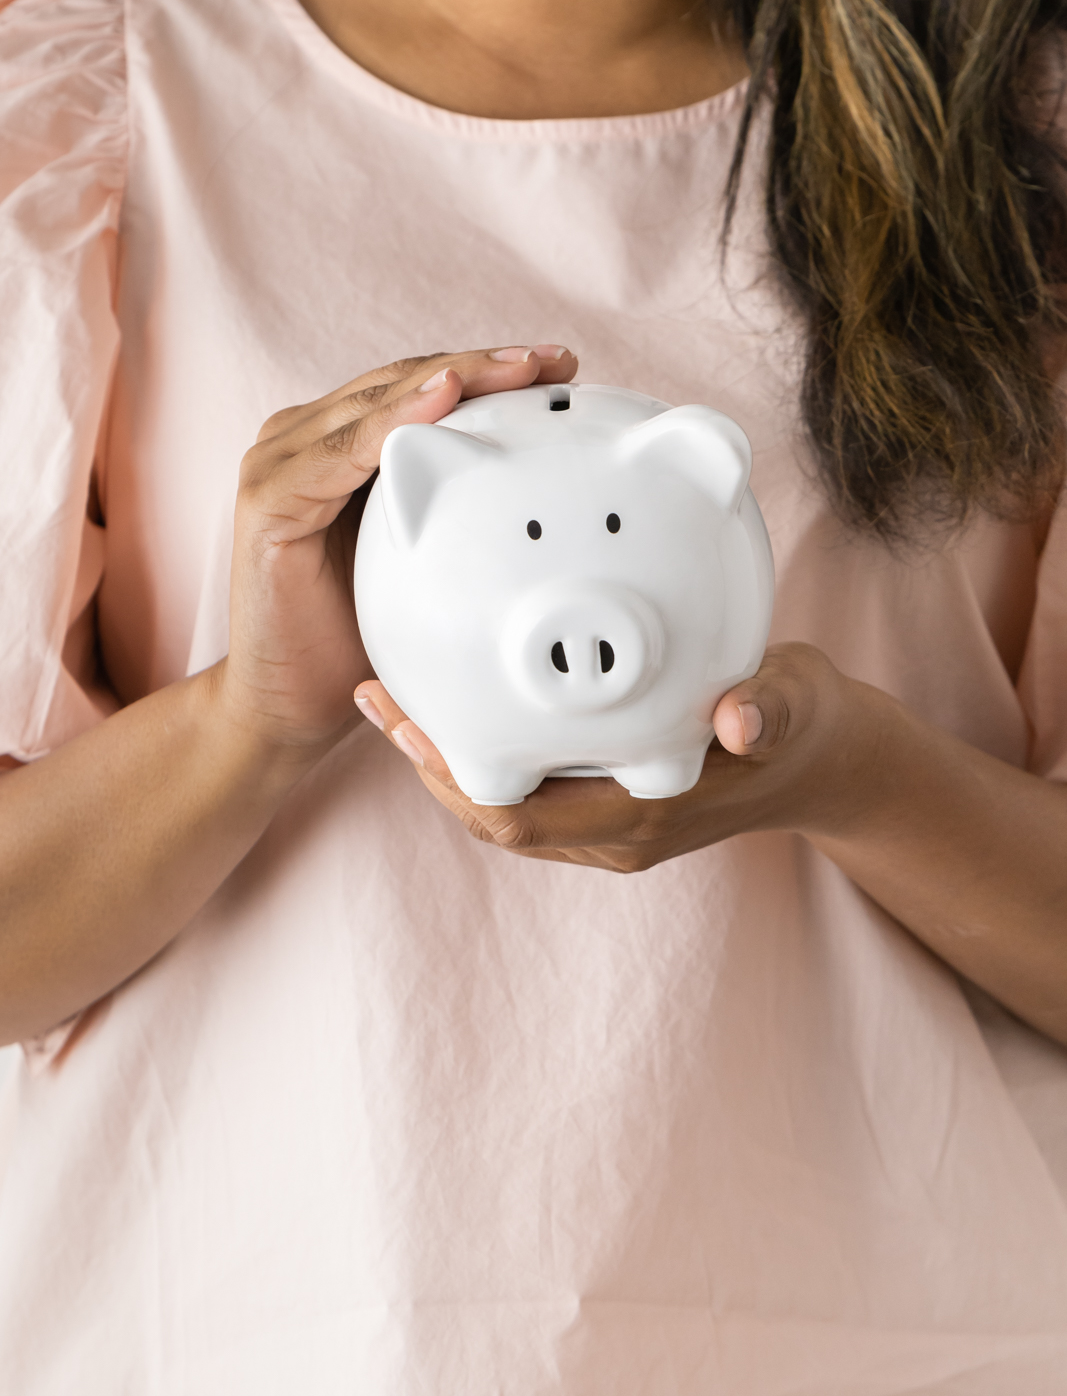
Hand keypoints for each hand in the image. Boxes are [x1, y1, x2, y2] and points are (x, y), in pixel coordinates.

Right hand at [216, 343, 577, 753]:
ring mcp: (281, 461)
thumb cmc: (359, 637)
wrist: (292, 704)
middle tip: (556, 361)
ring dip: (453, 378)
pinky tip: (445, 400)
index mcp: (343, 445)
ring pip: (380, 400)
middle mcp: (306, 438)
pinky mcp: (268, 496)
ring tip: (517, 369)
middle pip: (405, 380)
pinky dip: (396, 421)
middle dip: (485, 366)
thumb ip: (459, 510)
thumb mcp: (426, 561)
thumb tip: (546, 487)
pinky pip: (344, 448)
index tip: (563, 367)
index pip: (423, 389)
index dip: (491, 373)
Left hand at [353, 643, 876, 869]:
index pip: (523, 818)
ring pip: (506, 804)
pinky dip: (489, 749)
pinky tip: (467, 701)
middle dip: (431, 766)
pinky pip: (530, 784)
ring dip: (450, 760)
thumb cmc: (803, 726)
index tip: (410, 726)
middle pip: (494, 816)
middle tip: (381, 700)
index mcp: (645, 814)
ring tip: (399, 699)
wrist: (825, 763)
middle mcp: (616, 830)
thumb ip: (769, 706)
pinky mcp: (610, 797)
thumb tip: (742, 721)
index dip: (456, 782)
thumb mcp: (795, 704)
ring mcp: (610, 819)